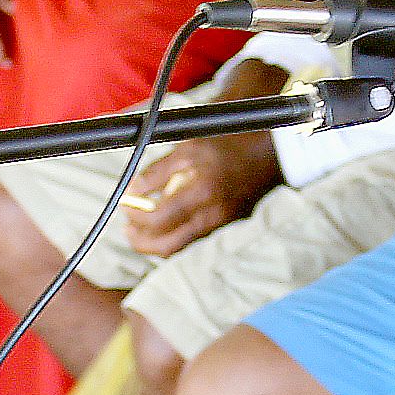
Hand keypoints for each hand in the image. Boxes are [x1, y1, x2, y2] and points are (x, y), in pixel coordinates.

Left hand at [118, 131, 279, 254]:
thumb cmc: (228, 145)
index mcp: (201, 193)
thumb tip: (134, 189)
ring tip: (141, 229)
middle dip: (141, 243)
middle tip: (128, 229)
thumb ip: (158, 171)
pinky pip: (194, 242)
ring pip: (180, 248)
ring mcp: (220, 226)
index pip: (157, 219)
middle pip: (167, 246)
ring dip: (156, 243)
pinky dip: (175, 238)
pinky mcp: (226, 227)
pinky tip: (166, 225)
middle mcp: (211, 216)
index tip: (126, 205)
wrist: (268, 152)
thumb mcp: (188, 149)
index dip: (135, 216)